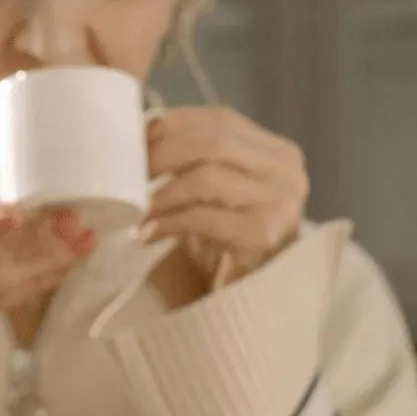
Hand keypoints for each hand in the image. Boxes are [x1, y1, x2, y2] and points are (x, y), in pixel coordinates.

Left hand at [139, 106, 308, 289]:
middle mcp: (288, 174)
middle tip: (128, 172)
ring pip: (207, 178)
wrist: (261, 295)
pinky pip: (203, 217)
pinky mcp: (264, 236)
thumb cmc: (237, 240)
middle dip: (163, 154)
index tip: (137, 137)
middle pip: (214, 142)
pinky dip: (169, 222)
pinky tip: (148, 233)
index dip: (174, 123)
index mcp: (280, 154)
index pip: (221, 120)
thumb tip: (142, 130)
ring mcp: (281, 205)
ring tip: (135, 208)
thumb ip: (201, 159)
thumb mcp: (225, 190)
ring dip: (162, 192)